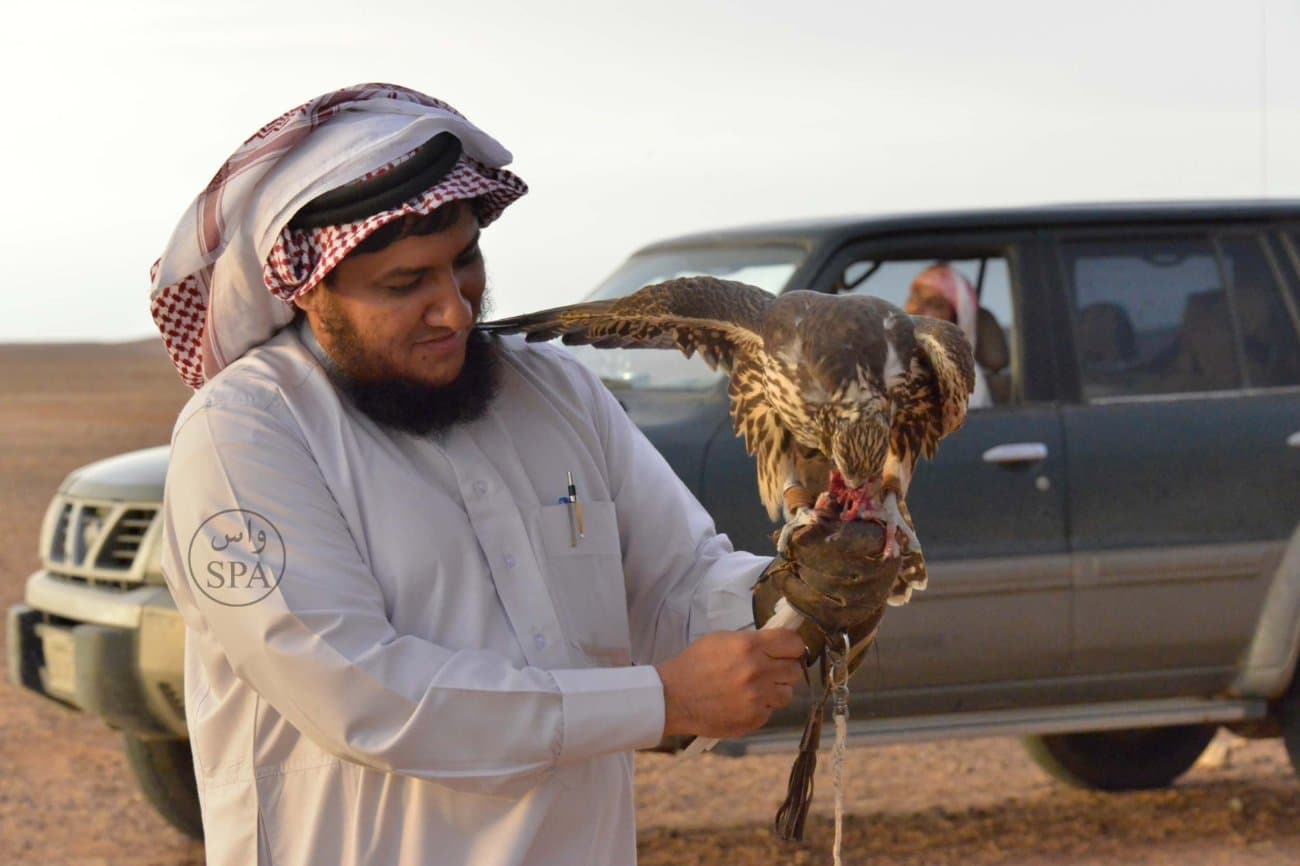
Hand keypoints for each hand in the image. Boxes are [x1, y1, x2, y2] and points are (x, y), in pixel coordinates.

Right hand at [655, 629, 804, 738]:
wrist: (673, 697)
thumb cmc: (694, 665)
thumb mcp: (721, 640)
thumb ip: (751, 640)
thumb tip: (775, 643)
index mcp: (749, 646)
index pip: (793, 643)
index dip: (793, 646)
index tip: (789, 650)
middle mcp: (757, 671)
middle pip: (795, 670)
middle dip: (785, 669)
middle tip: (771, 670)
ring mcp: (757, 698)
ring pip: (787, 693)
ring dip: (776, 690)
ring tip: (757, 689)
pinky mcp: (754, 719)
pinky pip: (770, 711)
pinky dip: (761, 707)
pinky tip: (742, 703)